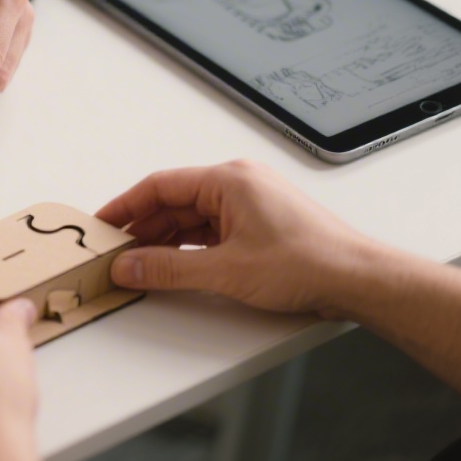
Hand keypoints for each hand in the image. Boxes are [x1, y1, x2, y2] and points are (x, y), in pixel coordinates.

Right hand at [95, 160, 381, 317]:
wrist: (359, 280)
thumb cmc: (308, 263)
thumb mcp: (225, 270)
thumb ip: (168, 268)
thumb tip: (129, 265)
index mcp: (228, 180)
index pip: (160, 186)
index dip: (125, 207)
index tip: (100, 225)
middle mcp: (238, 184)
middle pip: (173, 201)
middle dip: (141, 227)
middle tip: (113, 250)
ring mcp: (250, 204)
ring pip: (190, 218)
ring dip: (163, 239)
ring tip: (136, 262)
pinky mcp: (259, 225)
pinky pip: (209, 230)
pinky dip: (187, 246)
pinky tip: (171, 265)